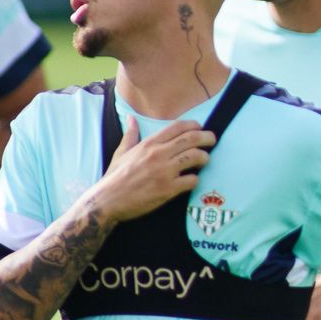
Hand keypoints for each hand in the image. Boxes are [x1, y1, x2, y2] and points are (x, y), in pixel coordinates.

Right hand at [94, 118, 215, 222]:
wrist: (107, 201)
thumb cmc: (114, 177)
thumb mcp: (121, 152)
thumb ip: (130, 135)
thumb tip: (131, 118)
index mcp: (149, 144)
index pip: (177, 127)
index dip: (194, 125)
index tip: (200, 128)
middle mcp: (158, 154)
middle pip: (192, 139)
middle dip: (207, 137)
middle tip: (212, 140)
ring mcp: (164, 172)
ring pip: (196, 157)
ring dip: (204, 157)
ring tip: (204, 160)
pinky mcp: (168, 189)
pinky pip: (192, 180)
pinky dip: (196, 179)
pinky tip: (192, 180)